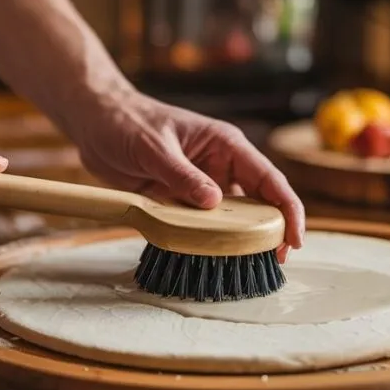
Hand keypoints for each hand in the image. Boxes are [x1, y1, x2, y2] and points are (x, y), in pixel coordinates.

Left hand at [71, 92, 304, 260]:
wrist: (95, 123)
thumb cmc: (126, 122)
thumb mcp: (154, 148)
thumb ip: (182, 175)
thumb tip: (212, 203)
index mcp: (225, 145)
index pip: (269, 178)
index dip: (288, 208)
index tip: (295, 237)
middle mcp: (221, 166)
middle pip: (259, 202)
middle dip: (271, 231)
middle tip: (275, 261)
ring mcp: (203, 185)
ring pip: (233, 218)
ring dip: (241, 241)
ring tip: (248, 267)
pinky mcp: (183, 201)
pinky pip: (203, 226)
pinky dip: (210, 242)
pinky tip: (212, 258)